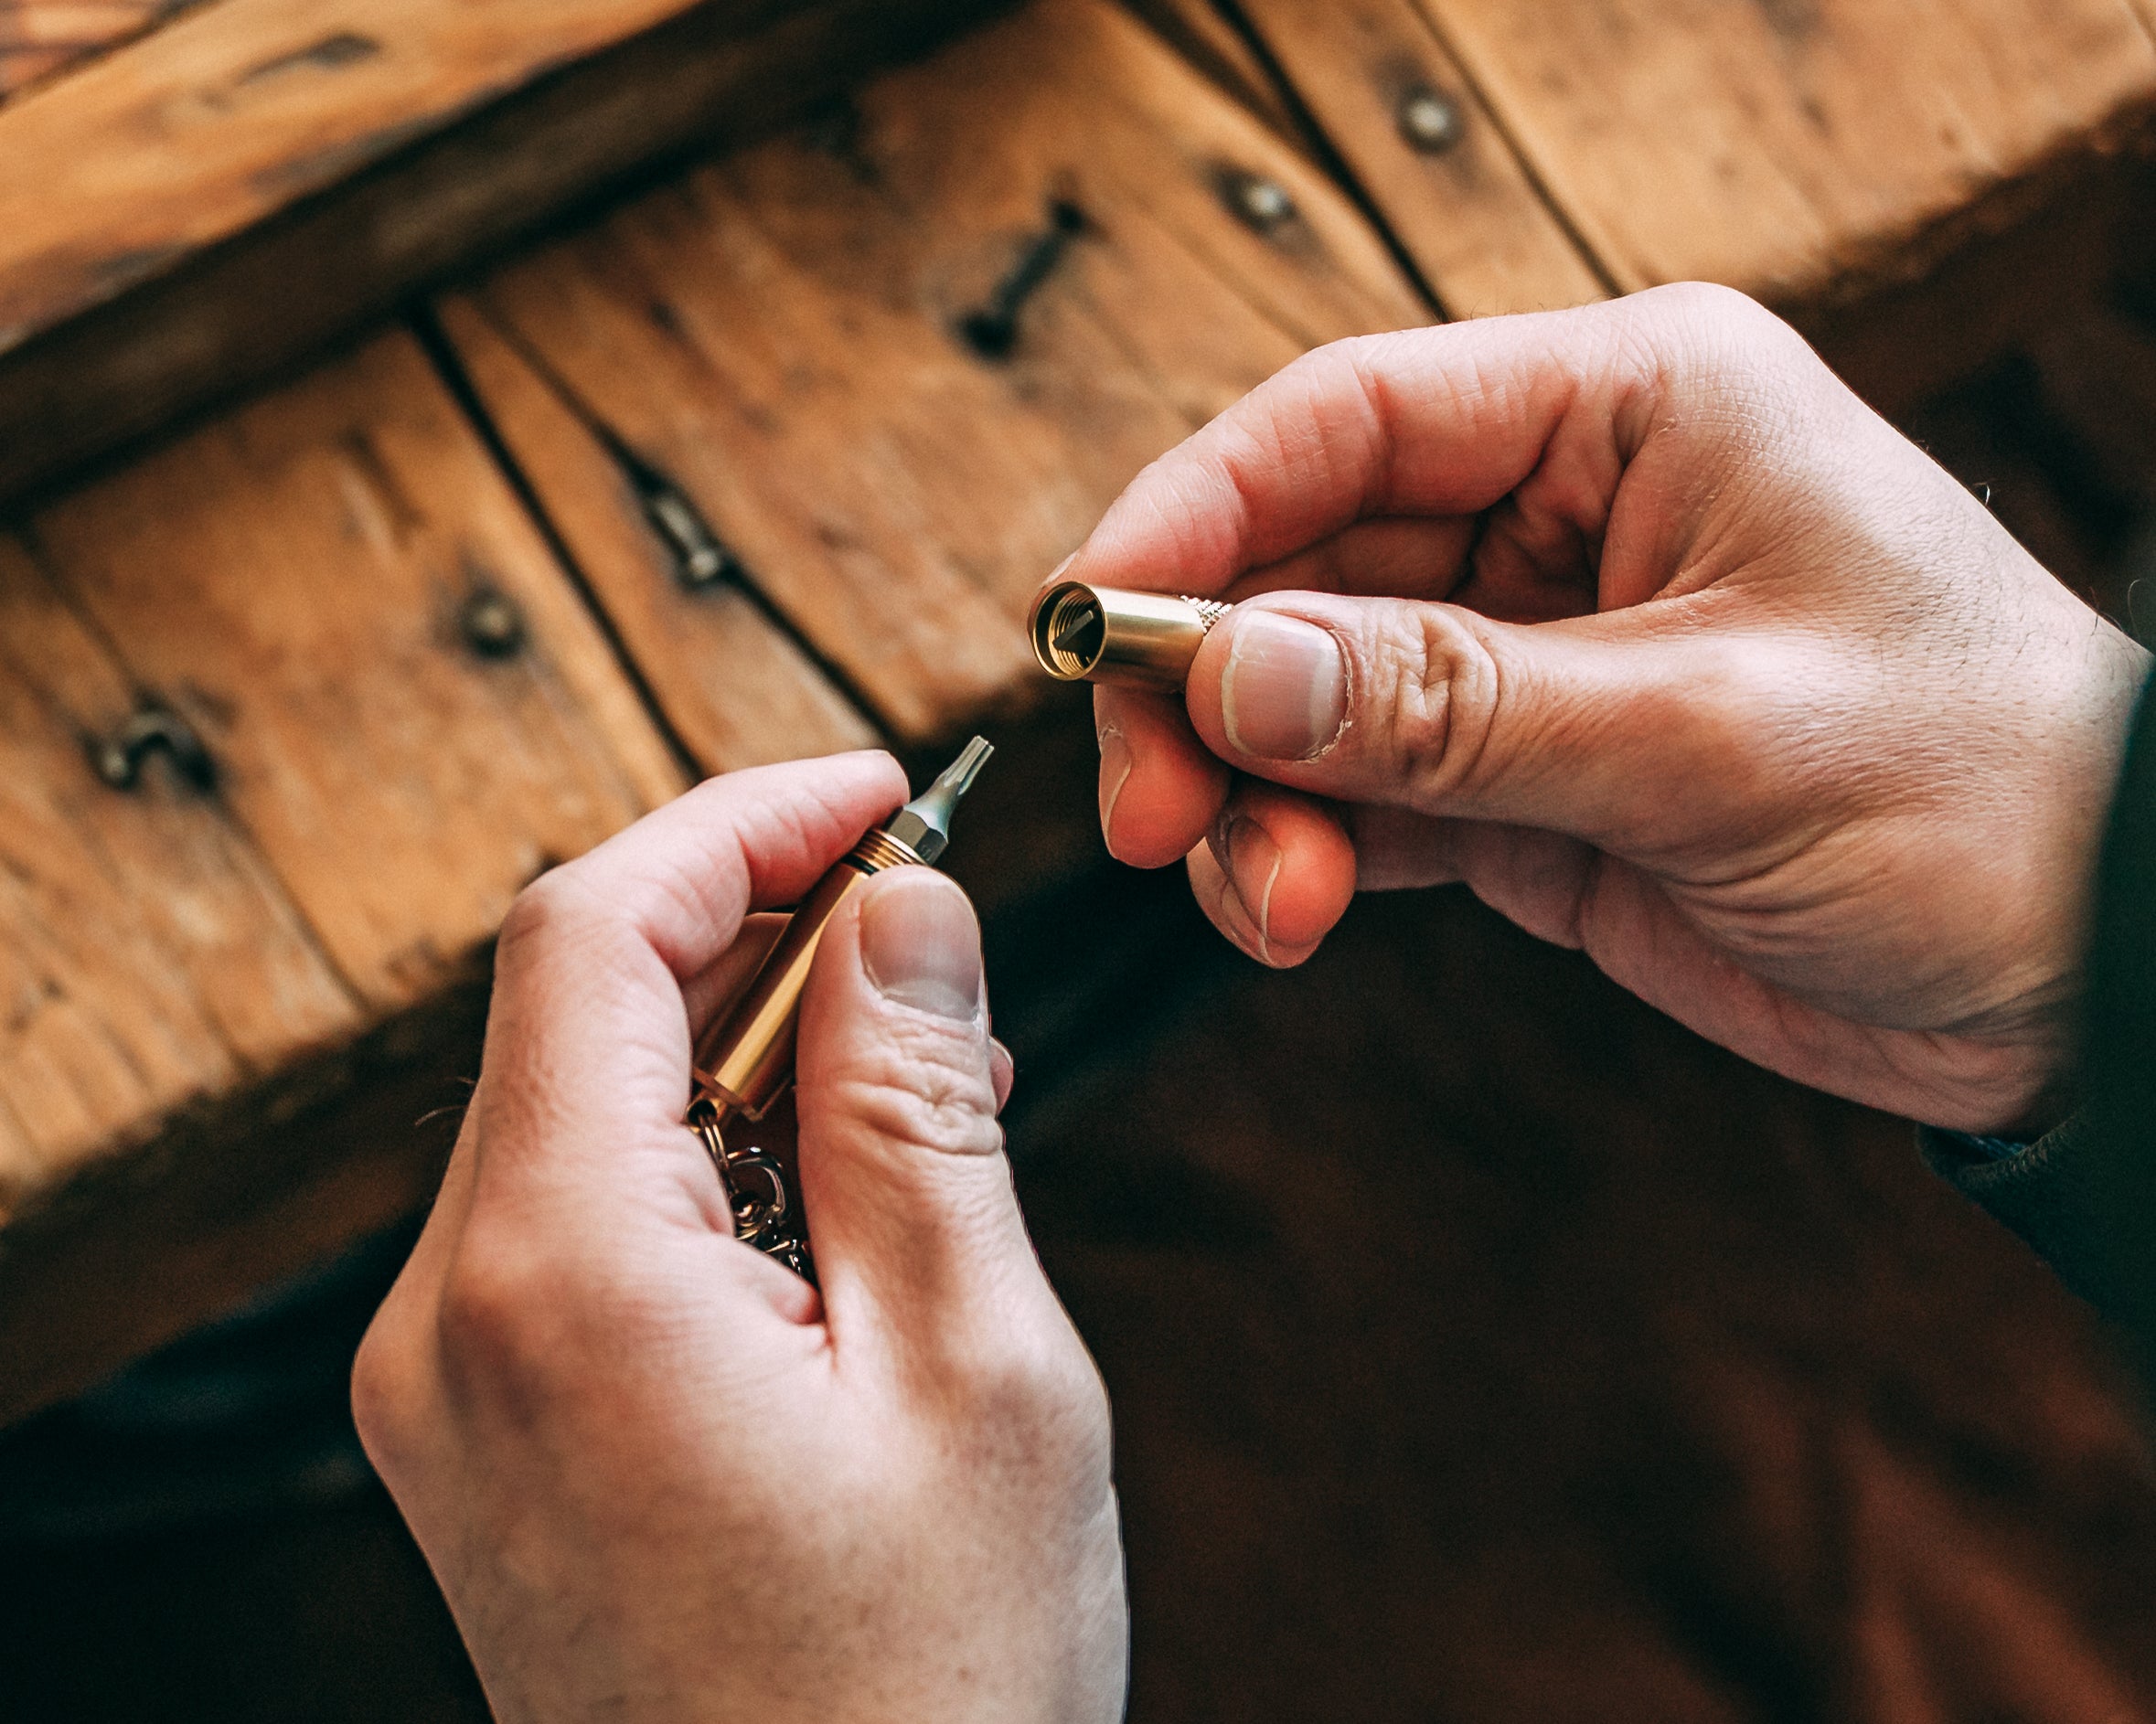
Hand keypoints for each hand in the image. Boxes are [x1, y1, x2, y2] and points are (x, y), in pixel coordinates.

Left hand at [352, 754, 1126, 1722]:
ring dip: (755, 1050)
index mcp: (555, 1281)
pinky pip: (585, 1217)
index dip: (743, 819)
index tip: (882, 789)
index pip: (590, 932)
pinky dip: (718, 1158)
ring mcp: (451, 1386)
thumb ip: (921, 1109)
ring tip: (935, 1085)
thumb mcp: (976, 1371)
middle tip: (936, 933)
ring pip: (587, 1107)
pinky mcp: (489, 1433)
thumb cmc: (926, 1699)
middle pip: (578, 1008)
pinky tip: (853, 1195)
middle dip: (763, 931)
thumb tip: (905, 908)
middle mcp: (451, 1321)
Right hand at [1067, 284, 2150, 1133]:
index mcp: (1629, 410)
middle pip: (1297, 566)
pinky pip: (1360, 800)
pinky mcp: (1524, 781)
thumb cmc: (1980, 790)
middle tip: (1153, 808)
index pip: (1349, 420)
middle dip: (1208, 691)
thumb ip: (1452, 703)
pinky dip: (1304, 854)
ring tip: (1268, 899)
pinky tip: (1298, 910)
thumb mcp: (1705, 733)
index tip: (1091, 618)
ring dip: (1249, 797)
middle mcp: (1562, 512)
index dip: (1195, 511)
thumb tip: (1226, 672)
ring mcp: (1533, 653)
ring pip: (1307, 698)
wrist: (2088, 974)